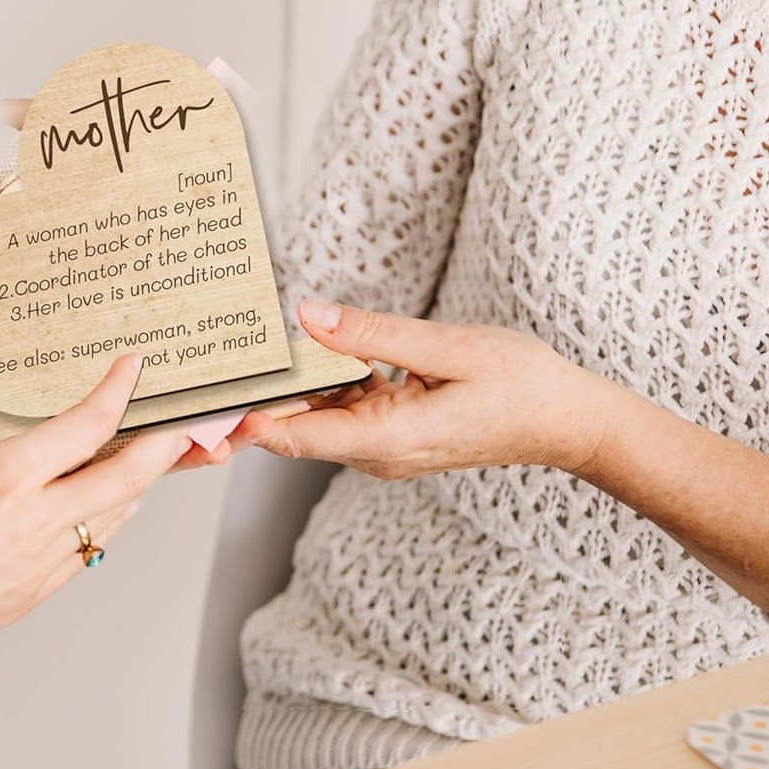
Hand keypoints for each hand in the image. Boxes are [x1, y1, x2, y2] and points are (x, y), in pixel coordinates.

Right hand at [0, 355, 190, 686]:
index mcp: (0, 479)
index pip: (86, 425)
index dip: (119, 390)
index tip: (133, 366)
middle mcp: (32, 520)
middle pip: (129, 475)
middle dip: (165, 441)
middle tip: (181, 416)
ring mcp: (39, 563)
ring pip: (116, 513)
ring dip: (139, 480)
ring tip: (146, 452)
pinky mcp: (34, 592)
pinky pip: (91, 547)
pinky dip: (108, 515)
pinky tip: (101, 499)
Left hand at [228, 299, 604, 479]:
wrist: (567, 421)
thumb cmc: (521, 384)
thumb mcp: (448, 347)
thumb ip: (374, 334)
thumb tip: (308, 315)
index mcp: (388, 439)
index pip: (294, 435)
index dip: (242, 419)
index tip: (201, 397)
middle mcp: (378, 453)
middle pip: (296, 426)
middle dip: (252, 397)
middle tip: (206, 357)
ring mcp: (386, 447)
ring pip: (317, 416)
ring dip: (288, 384)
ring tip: (243, 344)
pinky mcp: (395, 433)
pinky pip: (345, 409)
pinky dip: (325, 381)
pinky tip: (312, 346)